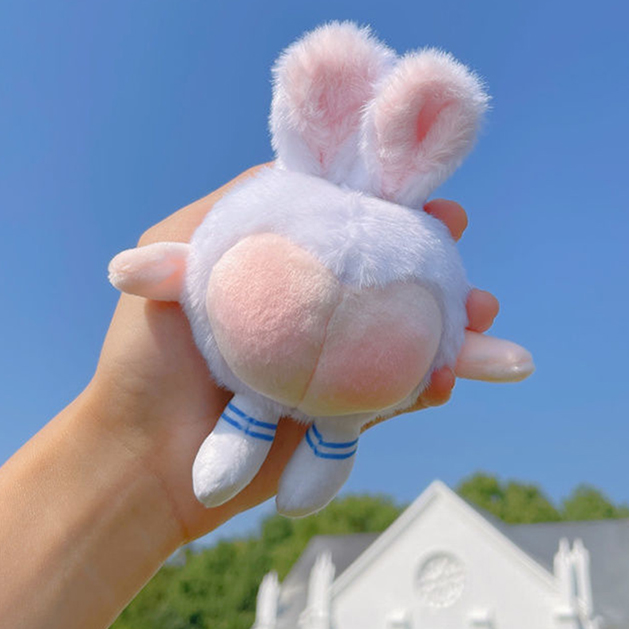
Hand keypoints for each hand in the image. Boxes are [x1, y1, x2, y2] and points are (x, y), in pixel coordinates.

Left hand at [91, 165, 502, 542]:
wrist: (142, 463)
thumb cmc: (146, 356)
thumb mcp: (171, 255)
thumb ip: (231, 208)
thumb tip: (295, 166)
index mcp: (280, 267)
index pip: (347, 223)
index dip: (391, 206)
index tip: (429, 199)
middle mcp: (312, 310)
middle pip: (388, 277)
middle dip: (437, 263)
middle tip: (462, 246)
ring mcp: (331, 363)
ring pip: (406, 336)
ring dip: (455, 326)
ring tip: (485, 318)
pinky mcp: (343, 414)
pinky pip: (397, 395)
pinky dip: (429, 385)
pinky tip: (449, 379)